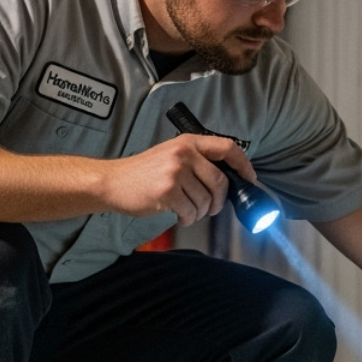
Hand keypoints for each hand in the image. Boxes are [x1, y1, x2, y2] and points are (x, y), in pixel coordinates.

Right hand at [103, 134, 257, 225]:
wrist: (112, 182)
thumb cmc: (143, 173)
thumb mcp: (171, 154)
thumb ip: (197, 161)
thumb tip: (228, 180)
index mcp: (188, 142)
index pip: (227, 148)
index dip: (244, 165)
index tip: (249, 179)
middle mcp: (184, 153)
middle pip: (220, 182)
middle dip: (219, 201)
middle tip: (211, 208)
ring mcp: (175, 172)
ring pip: (206, 201)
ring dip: (200, 213)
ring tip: (187, 210)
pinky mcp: (167, 191)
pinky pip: (191, 212)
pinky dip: (188, 219)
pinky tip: (178, 215)